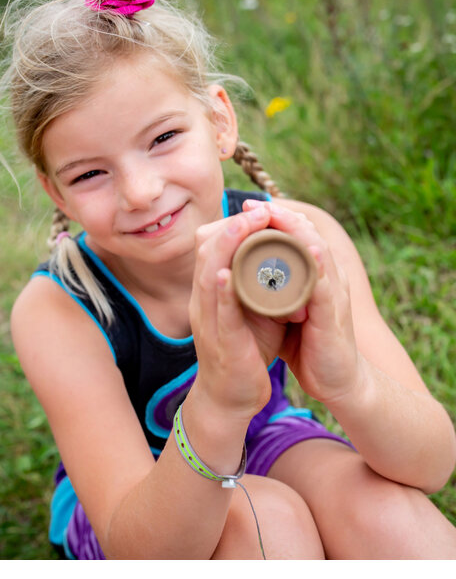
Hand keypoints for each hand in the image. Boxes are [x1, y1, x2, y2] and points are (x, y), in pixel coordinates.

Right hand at [189, 206, 287, 421]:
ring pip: (209, 276)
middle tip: (258, 208)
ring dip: (227, 248)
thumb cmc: (245, 351)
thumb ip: (255, 283)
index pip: (213, 247)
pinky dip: (222, 292)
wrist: (231, 399)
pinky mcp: (222, 345)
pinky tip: (227, 273)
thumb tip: (277, 253)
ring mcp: (209, 324)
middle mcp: (204, 303)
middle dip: (233, 227)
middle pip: (208, 253)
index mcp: (213, 293)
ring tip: (245, 224)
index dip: (233, 224)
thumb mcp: (249, 310)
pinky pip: (219, 315)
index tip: (258, 208)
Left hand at [243, 200, 361, 404]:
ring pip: (317, 251)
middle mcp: (326, 278)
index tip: (248, 207)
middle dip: (280, 216)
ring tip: (272, 213)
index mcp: (313, 275)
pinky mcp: (333, 314)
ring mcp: (333, 293)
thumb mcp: (284, 309)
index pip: (296, 236)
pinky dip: (317, 266)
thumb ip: (269, 290)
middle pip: (307, 235)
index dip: (275, 219)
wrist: (337, 381)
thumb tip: (240, 272)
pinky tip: (309, 250)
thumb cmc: (307, 344)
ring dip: (295, 230)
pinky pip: (325, 285)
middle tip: (254, 204)